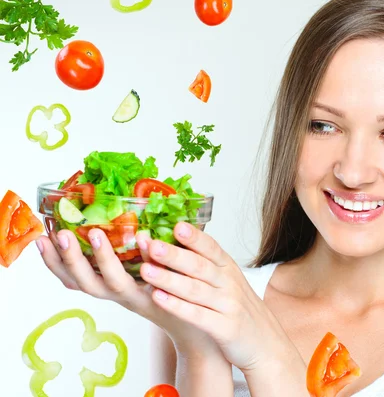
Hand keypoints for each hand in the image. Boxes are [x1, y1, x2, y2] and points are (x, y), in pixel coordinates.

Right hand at [37, 228, 222, 359]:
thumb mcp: (135, 269)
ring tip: (98, 233)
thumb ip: (124, 249)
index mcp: (107, 286)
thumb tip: (112, 208)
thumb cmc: (164, 288)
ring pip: (114, 282)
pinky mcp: (162, 297)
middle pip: (85, 282)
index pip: (71, 277)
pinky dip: (146, 256)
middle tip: (60, 235)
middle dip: (70, 259)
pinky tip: (144, 237)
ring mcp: (139, 297)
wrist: (196, 322)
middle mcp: (118, 295)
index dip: (53, 262)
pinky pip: (152, 277)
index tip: (41, 239)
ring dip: (103, 258)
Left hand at [139, 221, 304, 376]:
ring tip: (146, 271)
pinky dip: (177, 306)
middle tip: (152, 244)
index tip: (176, 224)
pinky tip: (159, 298)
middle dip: (175, 255)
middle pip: (200, 266)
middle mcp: (230, 284)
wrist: (267, 344)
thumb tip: (176, 245)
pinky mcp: (225, 329)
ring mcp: (229, 306)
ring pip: (195, 290)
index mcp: (230, 270)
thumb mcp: (230, 283)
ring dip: (169, 279)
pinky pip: (197, 315)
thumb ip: (208, 266)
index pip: (212, 248)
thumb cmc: (242, 311)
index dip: (195, 237)